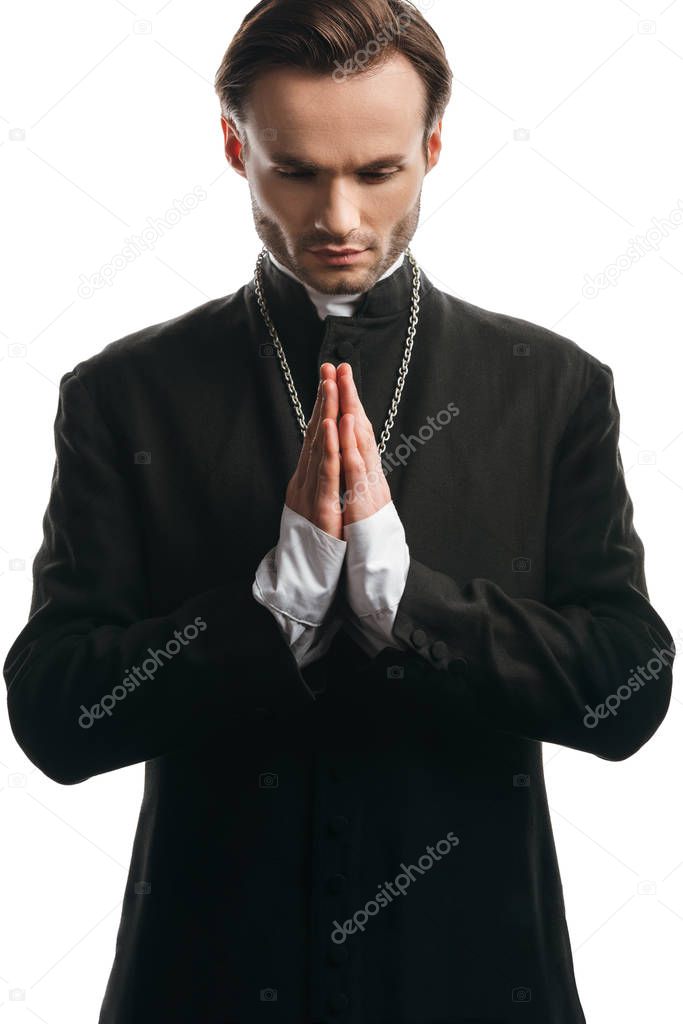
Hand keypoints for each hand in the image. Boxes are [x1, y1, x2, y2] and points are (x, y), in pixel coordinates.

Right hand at [285, 362, 343, 539]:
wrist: (304, 578)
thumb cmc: (314, 542)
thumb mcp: (317, 504)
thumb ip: (319, 480)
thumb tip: (322, 455)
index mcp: (306, 478)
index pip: (316, 434)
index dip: (322, 404)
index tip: (329, 376)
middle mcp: (304, 480)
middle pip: (315, 433)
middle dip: (323, 399)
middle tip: (328, 367)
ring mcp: (310, 492)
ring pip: (319, 447)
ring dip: (324, 414)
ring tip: (330, 386)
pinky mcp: (320, 506)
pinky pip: (325, 473)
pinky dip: (327, 448)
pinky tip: (329, 426)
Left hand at [337, 362, 391, 527]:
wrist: (377, 565)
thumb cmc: (365, 535)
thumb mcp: (357, 500)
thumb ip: (357, 476)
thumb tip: (350, 454)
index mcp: (366, 473)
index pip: (357, 431)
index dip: (348, 402)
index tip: (339, 376)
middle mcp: (370, 474)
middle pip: (360, 429)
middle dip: (350, 396)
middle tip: (341, 366)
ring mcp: (368, 486)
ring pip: (359, 443)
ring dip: (350, 411)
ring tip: (343, 384)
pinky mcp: (363, 501)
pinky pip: (355, 470)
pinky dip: (349, 445)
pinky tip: (345, 425)